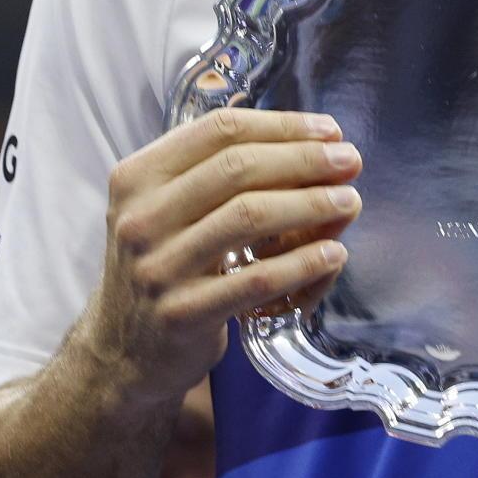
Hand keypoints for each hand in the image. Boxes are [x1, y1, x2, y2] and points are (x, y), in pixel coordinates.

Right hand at [84, 107, 363, 409]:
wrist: (126, 351)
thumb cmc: (165, 266)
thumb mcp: (168, 209)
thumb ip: (220, 170)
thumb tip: (310, 139)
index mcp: (138, 178)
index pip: (219, 131)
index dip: (283, 126)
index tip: (329, 132)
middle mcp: (140, 218)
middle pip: (238, 168)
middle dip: (305, 159)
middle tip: (350, 162)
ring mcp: (158, 267)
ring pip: (249, 216)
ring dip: (312, 204)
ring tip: (350, 202)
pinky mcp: (182, 314)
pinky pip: (257, 279)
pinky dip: (303, 263)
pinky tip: (333, 254)